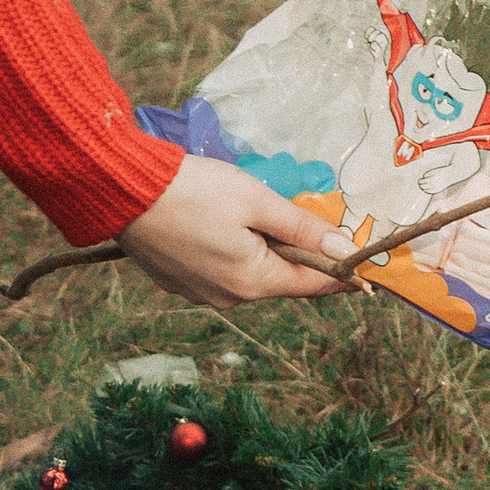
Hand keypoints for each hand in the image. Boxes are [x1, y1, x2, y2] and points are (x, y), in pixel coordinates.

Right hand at [120, 155, 362, 309]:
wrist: (122, 191)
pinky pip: (220, 270)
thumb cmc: (193, 191)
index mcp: (253, 282)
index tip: (367, 277)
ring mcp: (199, 293)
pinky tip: (220, 224)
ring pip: (249, 274)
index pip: (313, 285)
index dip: (343, 277)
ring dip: (262, 250)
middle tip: (306, 222)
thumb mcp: (257, 202)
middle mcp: (228, 298)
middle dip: (297, 254)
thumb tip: (344, 250)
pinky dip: (232, 251)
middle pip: (281, 279)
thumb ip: (303, 228)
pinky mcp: (177, 281)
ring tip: (251, 215)